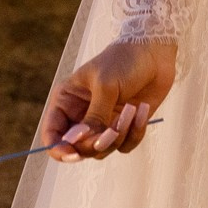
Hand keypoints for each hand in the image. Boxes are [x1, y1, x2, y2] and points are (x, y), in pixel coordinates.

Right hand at [40, 38, 174, 161]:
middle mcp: (81, 115)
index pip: (52, 134)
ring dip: (120, 135)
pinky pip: (124, 146)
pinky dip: (135, 132)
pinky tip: (143, 109)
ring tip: (132, 110)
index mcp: (67, 101)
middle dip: (96, 143)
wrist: (155, 53)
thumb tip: (76, 142)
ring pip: (102, 150)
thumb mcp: (105, 87)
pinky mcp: (123, 127)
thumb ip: (93, 118)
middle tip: (113, 130)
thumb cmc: (124, 61)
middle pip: (78, 148)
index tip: (74, 154)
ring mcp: (103, 123)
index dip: (59, 149)